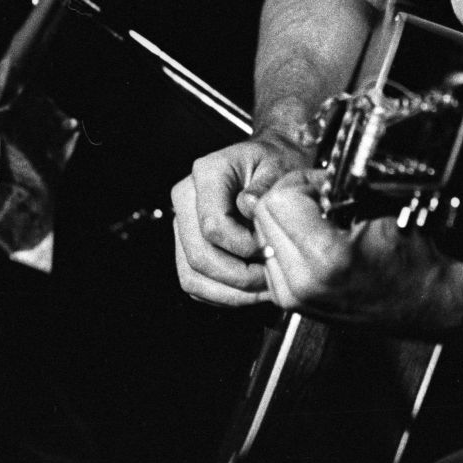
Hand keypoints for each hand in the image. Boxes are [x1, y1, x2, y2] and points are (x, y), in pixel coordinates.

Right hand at [171, 133, 308, 305]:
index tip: (273, 250)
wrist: (271, 166)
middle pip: (199, 256)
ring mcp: (182, 224)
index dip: (245, 247)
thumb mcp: (280, 167)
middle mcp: (186, 197)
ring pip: (192, 276)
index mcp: (207, 172)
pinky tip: (251, 291)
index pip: (213, 226)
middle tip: (271, 279)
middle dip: (239, 277)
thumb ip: (265, 188)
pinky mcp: (186, 246)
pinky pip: (194, 284)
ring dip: (231, 292)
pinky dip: (223, 295)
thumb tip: (247, 208)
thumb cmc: (277, 166)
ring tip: (264, 290)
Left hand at [250, 170, 457, 334]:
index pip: (277, 200)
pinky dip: (285, 242)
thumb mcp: (382, 211)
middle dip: (289, 198)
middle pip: (263, 216)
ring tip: (319, 221)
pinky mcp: (290, 302)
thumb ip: (339, 190)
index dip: (301, 183)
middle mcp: (302, 282)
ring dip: (285, 220)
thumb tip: (308, 176)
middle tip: (321, 200)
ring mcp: (294, 296)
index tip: (322, 187)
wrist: (423, 303)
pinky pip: (269, 256)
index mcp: (325, 258)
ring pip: (262, 235)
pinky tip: (313, 241)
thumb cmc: (412, 262)